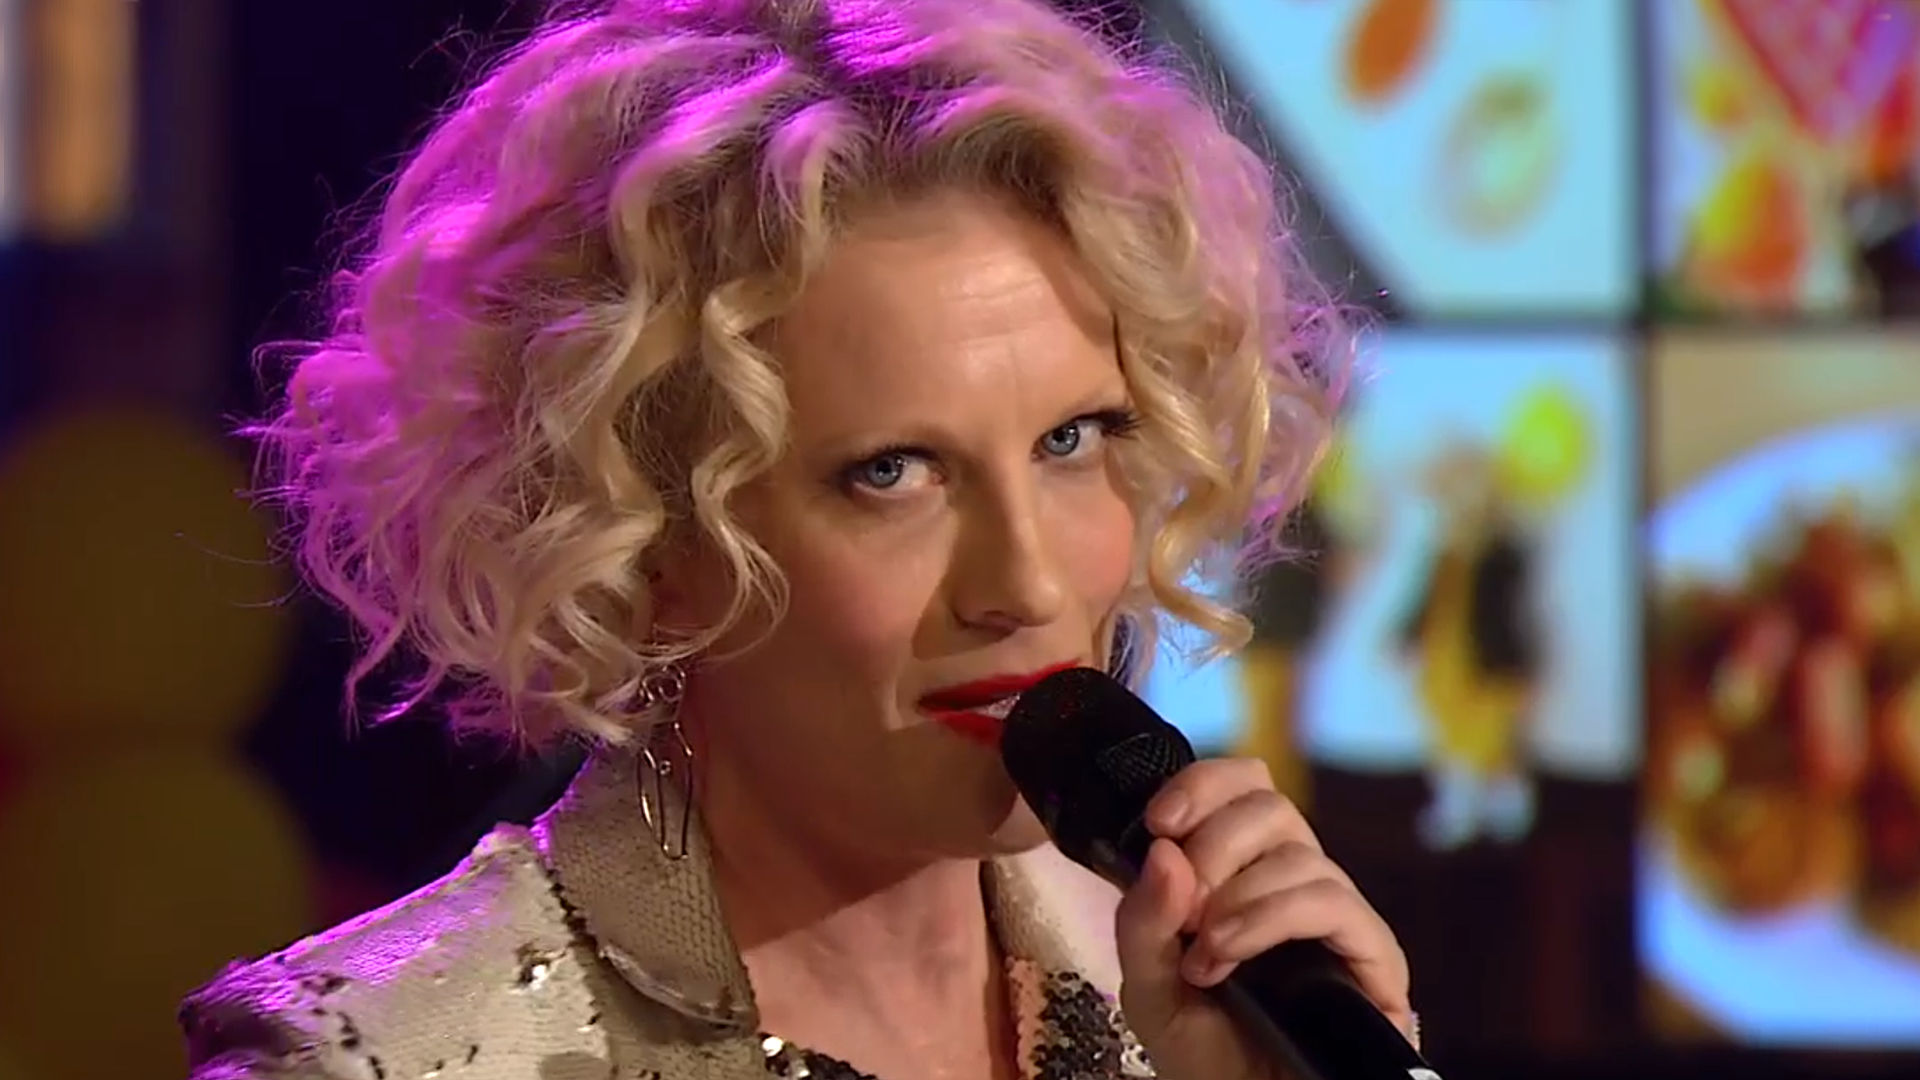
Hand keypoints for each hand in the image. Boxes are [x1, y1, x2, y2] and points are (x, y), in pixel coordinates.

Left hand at [1112, 759, 1413, 1079]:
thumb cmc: (1204, 1050)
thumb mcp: (1149, 985)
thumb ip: (1143, 921)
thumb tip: (1164, 852)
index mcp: (1243, 871)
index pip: (1243, 785)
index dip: (1204, 785)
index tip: (1160, 823)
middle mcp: (1294, 881)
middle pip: (1271, 805)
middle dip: (1214, 846)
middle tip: (1184, 908)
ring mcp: (1337, 917)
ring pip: (1301, 854)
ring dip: (1238, 897)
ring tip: (1204, 955)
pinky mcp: (1374, 956)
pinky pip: (1333, 902)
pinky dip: (1272, 918)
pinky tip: (1231, 951)